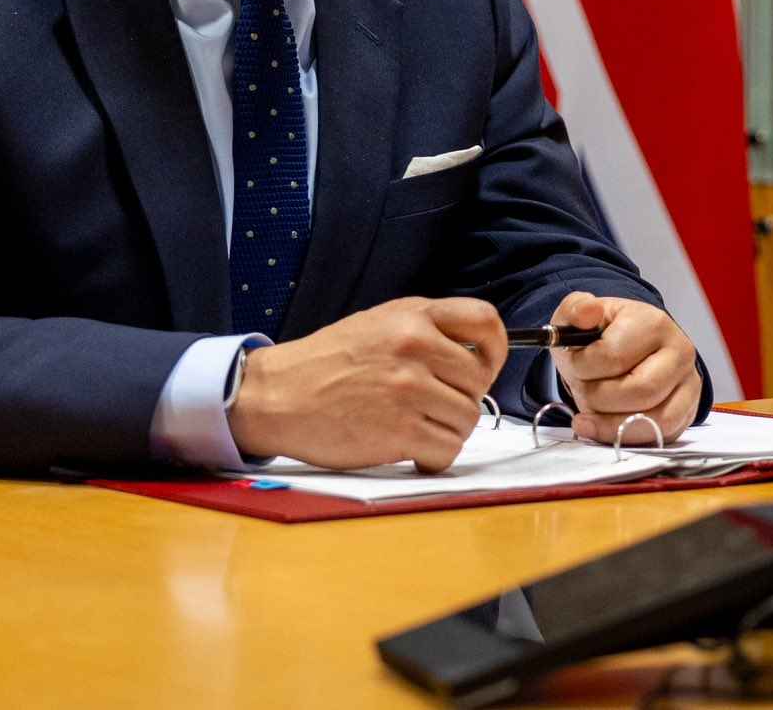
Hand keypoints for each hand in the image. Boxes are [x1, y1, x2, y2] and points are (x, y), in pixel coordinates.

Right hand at [227, 297, 505, 472]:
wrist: (277, 395)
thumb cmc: (325, 362)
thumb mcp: (377, 323)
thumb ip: (425, 330)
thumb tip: (474, 355)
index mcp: (412, 316)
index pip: (485, 322)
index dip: (495, 349)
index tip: (484, 366)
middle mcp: (415, 346)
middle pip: (479, 382)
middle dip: (461, 399)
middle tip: (431, 406)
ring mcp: (409, 389)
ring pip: (467, 419)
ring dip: (446, 431)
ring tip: (414, 427)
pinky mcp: (400, 430)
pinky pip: (447, 451)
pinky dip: (433, 457)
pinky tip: (410, 449)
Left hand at [548, 292, 701, 445]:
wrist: (622, 350)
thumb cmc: (600, 336)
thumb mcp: (578, 316)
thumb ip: (574, 310)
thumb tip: (588, 310)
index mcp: (653, 323)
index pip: (613, 356)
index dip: (581, 367)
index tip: (573, 364)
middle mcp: (680, 352)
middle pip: (637, 391)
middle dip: (597, 397)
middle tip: (581, 388)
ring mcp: (688, 383)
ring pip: (651, 418)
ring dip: (609, 421)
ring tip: (589, 408)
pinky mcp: (687, 411)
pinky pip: (658, 435)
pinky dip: (624, 435)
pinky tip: (599, 427)